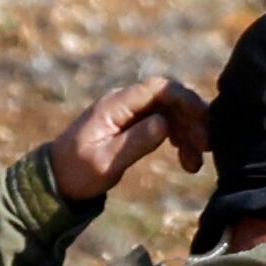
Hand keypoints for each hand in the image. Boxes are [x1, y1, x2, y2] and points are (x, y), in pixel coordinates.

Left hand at [42, 79, 210, 203]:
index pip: (157, 87)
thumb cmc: (79, 171)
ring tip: (195, 164)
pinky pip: (165, 123)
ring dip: (188, 133)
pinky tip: (186, 158)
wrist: (59, 178)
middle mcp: (124, 102)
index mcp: (115, 105)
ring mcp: (129, 112)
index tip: (204, 122)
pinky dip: (180, 138)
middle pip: (169, 98)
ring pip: (171, 112)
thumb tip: (164, 123)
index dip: (185, 99)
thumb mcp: (107, 161)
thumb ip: (135, 141)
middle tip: (206, 148)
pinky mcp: (134, 123)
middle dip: (192, 120)